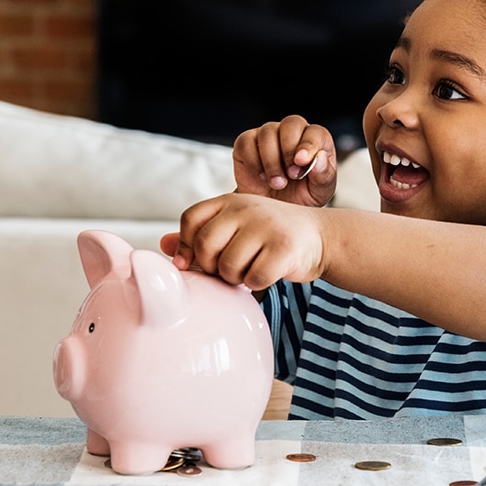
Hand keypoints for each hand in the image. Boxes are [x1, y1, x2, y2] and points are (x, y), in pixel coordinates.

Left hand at [161, 194, 326, 291]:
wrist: (322, 237)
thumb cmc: (272, 236)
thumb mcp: (238, 227)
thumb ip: (202, 235)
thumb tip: (163, 245)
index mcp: (231, 201)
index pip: (192, 219)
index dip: (187, 245)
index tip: (195, 263)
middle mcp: (247, 208)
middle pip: (206, 245)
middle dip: (211, 267)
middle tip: (227, 271)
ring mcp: (267, 227)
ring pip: (229, 266)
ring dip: (235, 278)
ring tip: (249, 271)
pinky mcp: (284, 248)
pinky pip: (254, 278)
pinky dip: (257, 285)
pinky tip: (267, 275)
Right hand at [232, 115, 336, 206]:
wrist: (273, 213)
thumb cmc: (299, 198)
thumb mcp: (319, 193)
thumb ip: (324, 176)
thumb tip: (320, 158)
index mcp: (315, 142)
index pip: (315, 132)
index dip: (309, 144)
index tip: (302, 162)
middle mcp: (291, 134)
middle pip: (291, 124)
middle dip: (290, 150)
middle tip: (291, 175)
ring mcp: (267, 137)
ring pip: (267, 132)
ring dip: (272, 160)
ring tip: (278, 183)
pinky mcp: (246, 144)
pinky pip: (246, 142)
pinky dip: (253, 161)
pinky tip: (262, 176)